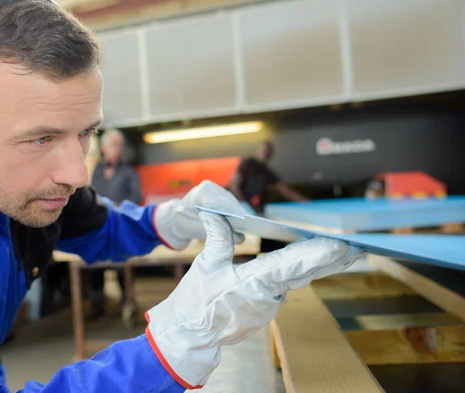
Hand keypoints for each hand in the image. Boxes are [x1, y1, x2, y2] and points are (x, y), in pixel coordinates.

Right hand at [145, 212, 364, 388]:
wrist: (190, 336)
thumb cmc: (197, 303)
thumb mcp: (205, 265)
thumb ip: (218, 238)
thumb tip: (217, 214)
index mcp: (256, 282)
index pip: (295, 264)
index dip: (321, 253)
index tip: (343, 244)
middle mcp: (270, 296)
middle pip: (307, 274)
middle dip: (334, 260)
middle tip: (359, 247)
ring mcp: (270, 306)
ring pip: (299, 281)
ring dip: (321, 267)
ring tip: (345, 253)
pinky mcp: (266, 311)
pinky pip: (287, 288)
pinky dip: (301, 276)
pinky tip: (312, 267)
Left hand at [153, 180, 248, 249]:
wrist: (176, 217)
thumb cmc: (184, 224)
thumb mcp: (197, 231)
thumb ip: (218, 233)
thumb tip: (241, 238)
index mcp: (200, 193)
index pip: (219, 203)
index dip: (232, 212)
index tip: (244, 221)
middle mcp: (208, 188)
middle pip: (228, 202)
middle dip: (238, 215)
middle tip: (252, 227)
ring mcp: (214, 190)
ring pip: (231, 202)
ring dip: (240, 214)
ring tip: (252, 227)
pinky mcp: (219, 195)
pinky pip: (231, 204)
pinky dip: (236, 213)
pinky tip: (245, 224)